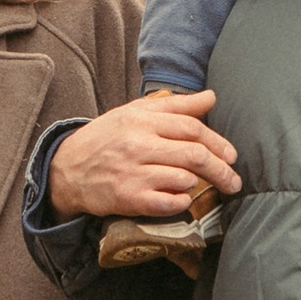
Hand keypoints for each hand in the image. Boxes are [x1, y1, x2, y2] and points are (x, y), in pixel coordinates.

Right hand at [48, 90, 240, 224]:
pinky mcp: (127, 197)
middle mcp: (137, 144)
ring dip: (197, 184)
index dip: (218, 142)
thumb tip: (211, 97)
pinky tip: (181, 199)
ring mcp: (132, 172)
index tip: (231, 155)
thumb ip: (175, 106)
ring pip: (184, 178)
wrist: (67, 168)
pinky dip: (181, 202)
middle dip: (221, 170)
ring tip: (200, 187)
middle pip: (194, 155)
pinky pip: (168, 202)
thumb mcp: (135, 113)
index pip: (192, 128)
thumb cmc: (106, 139)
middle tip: (233, 181)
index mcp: (142, 120)